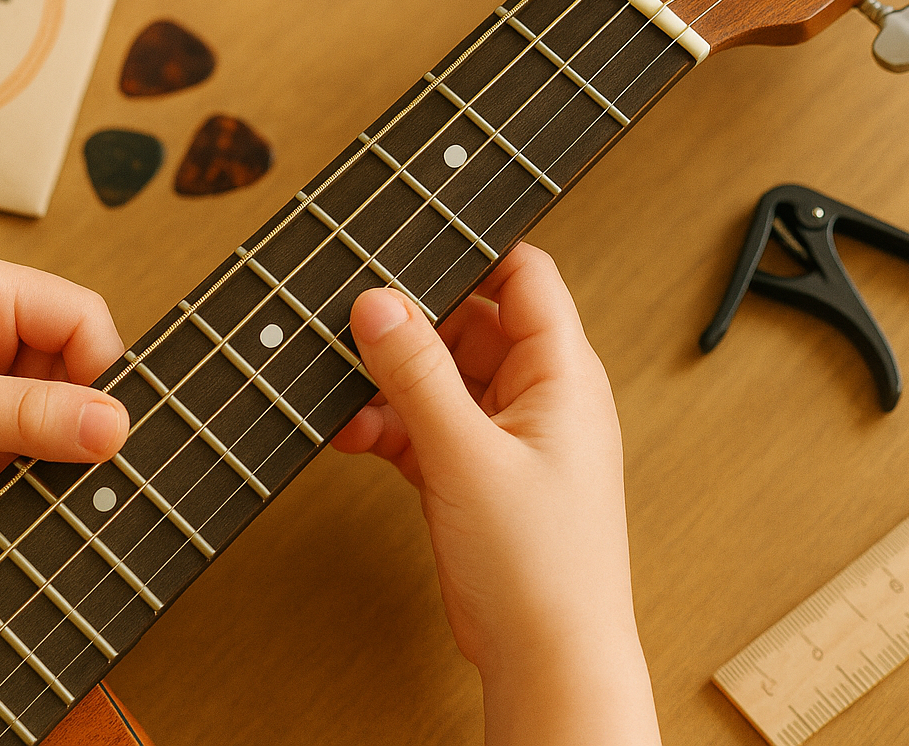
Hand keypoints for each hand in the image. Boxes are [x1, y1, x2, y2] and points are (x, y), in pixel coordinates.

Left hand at [0, 249, 130, 522]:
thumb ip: (31, 415)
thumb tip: (114, 426)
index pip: (81, 317)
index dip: (98, 372)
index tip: (97, 430)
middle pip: (68, 366)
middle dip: (58, 417)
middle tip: (34, 455)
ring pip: (43, 408)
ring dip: (26, 447)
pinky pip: (12, 439)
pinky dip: (1, 466)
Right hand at [336, 243, 659, 745]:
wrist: (546, 660)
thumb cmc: (545, 569)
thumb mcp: (467, 454)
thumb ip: (417, 373)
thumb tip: (380, 303)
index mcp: (563, 375)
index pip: (524, 277)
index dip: (471, 255)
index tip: (408, 248)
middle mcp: (539, 397)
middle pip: (469, 325)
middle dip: (410, 328)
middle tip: (356, 329)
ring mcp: (506, 437)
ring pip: (439, 379)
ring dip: (391, 385)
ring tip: (346, 394)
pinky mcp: (475, 474)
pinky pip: (426, 427)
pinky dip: (389, 427)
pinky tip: (354, 434)